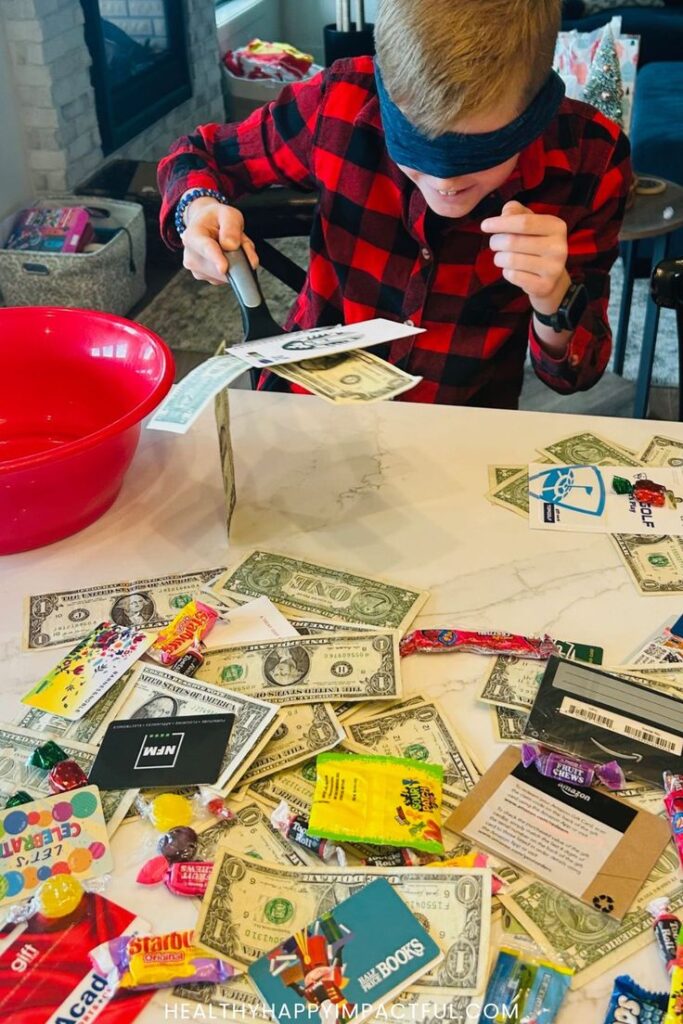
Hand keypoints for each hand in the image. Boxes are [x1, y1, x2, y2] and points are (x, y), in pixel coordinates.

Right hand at [180, 197, 258, 285]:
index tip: (224, 268)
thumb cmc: (216, 219)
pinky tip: (227, 256)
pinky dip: (232, 269)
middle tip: (240, 242)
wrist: (205, 224)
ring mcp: (197, 270)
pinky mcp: (206, 278)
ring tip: (231, 247)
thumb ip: (232, 227)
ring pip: (225, 274)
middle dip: (237, 259)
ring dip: (236, 264)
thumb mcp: (228, 214)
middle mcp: (191, 256)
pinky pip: (225, 278)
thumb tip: (232, 246)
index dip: (216, 259)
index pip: (206, 249)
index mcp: (192, 235)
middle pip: (218, 267)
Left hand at [481, 200, 569, 315]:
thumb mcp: (530, 223)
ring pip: (510, 260)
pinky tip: (512, 270)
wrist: (551, 278)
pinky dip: (506, 272)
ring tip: (503, 257)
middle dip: (496, 242)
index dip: (500, 223)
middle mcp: (558, 247)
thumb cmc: (535, 244)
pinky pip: (513, 276)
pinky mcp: (544, 286)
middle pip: (513, 241)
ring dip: (499, 258)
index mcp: (556, 226)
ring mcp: (553, 268)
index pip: (523, 222)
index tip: (484, 225)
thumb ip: (516, 212)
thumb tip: (505, 214)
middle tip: (494, 244)